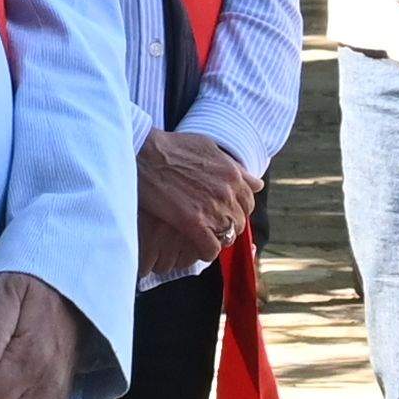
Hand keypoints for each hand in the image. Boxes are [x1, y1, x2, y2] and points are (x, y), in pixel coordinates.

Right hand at [135, 131, 255, 271]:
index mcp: (232, 174)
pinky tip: (196, 248)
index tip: (222, 212)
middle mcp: (227, 192)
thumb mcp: (208, 147)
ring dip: (217, 238)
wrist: (142, 152)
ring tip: (202, 237)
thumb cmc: (170, 147)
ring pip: (228, 236)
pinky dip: (206, 252)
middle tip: (210, 226)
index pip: (248, 202)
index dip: (235, 209)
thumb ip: (233, 166)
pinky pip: (211, 249)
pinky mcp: (193, 223)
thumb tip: (256, 183)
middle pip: (240, 221)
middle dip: (228, 225)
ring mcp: (212, 208)